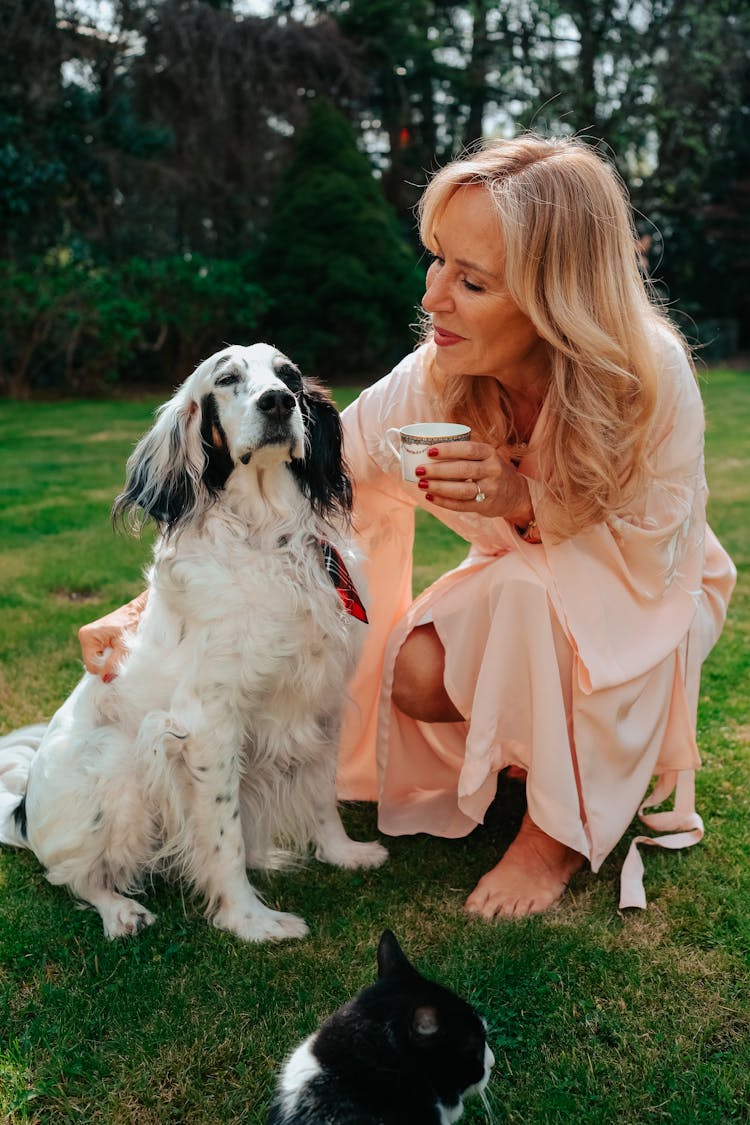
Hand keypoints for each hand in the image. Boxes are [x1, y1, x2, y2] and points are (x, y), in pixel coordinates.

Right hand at [78, 591, 146, 679]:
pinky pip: (101, 655)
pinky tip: (118, 648)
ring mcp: (90, 638)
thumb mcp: (125, 646)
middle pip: (93, 664)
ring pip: (97, 661)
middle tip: (121, 652)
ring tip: (121, 648)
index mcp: (87, 636)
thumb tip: (105, 679)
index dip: (106, 669)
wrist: (139, 610)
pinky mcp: (96, 639)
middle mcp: (85, 636)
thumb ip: (114, 663)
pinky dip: (111, 655)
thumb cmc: (133, 624)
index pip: (91, 666)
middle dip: (107, 663)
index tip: (119, 659)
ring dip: (110, 659)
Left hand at [414, 441, 532, 522]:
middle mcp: (492, 470)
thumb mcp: (485, 456)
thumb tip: (428, 447)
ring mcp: (490, 489)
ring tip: (422, 484)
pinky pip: (461, 505)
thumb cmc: (490, 470)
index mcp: (490, 453)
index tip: (429, 451)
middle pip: (462, 470)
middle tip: (420, 470)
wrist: (515, 493)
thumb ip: (464, 452)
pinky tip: (430, 497)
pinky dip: (444, 502)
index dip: (448, 450)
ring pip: (461, 490)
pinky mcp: (485, 505)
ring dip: (439, 487)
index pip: (468, 449)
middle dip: (438, 470)